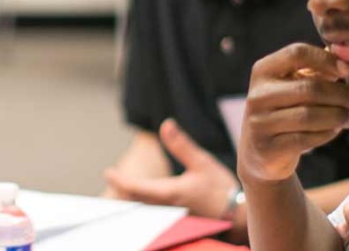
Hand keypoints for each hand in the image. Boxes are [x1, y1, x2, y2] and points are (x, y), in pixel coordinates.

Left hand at [105, 118, 239, 218]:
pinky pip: (153, 217)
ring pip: (142, 212)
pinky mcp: (178, 224)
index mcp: (169, 193)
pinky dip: (143, 209)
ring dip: (130, 202)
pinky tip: (142, 203)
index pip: (135, 188)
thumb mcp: (202, 162)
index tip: (108, 172)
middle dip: (120, 193)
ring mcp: (171, 219)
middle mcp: (166, 210)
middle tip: (111, 181)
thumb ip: (181, 145)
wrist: (240, 218)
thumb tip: (165, 124)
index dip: (119, 180)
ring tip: (120, 192)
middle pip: (133, 204)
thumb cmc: (223, 190)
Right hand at [237, 43, 348, 183]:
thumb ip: (315, 69)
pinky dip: (327, 133)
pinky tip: (335, 129)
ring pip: (309, 115)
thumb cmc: (285, 110)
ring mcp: (260, 121)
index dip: (326, 60)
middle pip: (309, 88)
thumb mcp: (292, 85)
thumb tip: (346, 53)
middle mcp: (257, 94)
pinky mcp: (268, 146)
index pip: (296, 53)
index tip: (348, 72)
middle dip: (341, 94)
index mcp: (263, 70)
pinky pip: (306, 138)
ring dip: (338, 116)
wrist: (260, 152)